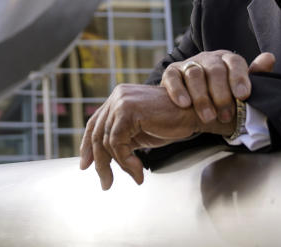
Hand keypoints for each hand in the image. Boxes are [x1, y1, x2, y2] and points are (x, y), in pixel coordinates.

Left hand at [78, 84, 231, 189]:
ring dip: (120, 165)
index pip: (95, 123)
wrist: (194, 114)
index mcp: (118, 98)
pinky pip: (117, 143)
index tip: (85, 165)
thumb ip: (122, 139)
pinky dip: (126, 162)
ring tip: (135, 175)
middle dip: (100, 162)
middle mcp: (117, 96)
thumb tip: (102, 159)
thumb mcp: (140, 132)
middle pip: (97, 134)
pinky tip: (138, 171)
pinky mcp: (128, 111)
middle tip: (106, 183)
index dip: (87, 145)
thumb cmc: (171, 123)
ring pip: (107, 142)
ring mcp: (121, 102)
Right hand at [161, 50, 275, 123]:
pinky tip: (185, 104)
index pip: (235, 62)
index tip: (243, 96)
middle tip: (226, 114)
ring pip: (194, 73)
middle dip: (221, 94)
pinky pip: (173, 78)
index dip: (240, 78)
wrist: (186, 111)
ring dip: (202, 97)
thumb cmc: (217, 100)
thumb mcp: (237, 93)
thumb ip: (253, 78)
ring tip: (208, 116)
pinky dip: (178, 91)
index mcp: (227, 61)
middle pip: (215, 69)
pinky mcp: (171, 73)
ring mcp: (188, 64)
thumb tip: (269, 58)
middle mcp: (208, 59)